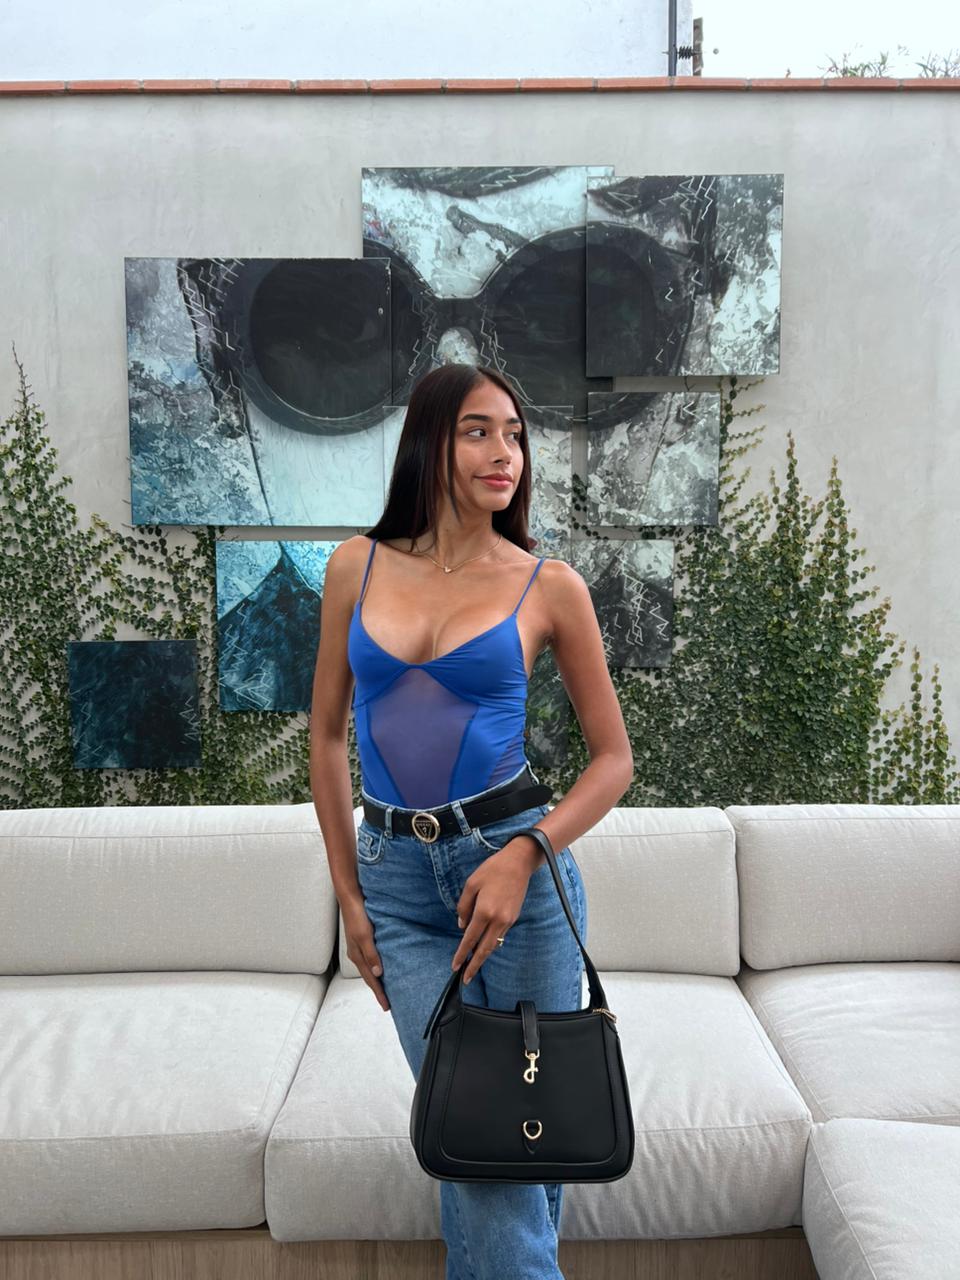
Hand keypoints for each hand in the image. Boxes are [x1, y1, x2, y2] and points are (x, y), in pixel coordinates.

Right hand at [341, 895, 389, 1011]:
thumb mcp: (365, 935)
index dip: (379, 993)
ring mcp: (359, 947)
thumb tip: (378, 973)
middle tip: (388, 1002)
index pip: (370, 980)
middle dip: (378, 989)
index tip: (387, 1006)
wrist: (350, 898)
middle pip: (369, 976)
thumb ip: (371, 954)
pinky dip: (377, 965)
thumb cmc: (357, 915)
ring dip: (378, 978)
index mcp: (357, 956)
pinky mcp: (362, 939)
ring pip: (370, 967)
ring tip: (387, 987)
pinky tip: (383, 965)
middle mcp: (357, 954)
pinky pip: (371, 957)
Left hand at [451, 839, 538, 984]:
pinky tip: (484, 946)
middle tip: (466, 978)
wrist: (518, 863)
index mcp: (484, 911)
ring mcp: (508, 920)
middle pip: (484, 949)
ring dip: (483, 956)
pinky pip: (500, 935)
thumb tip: (462, 926)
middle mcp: (498, 919)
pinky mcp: (513, 917)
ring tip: (473, 966)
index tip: (455, 966)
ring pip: (494, 944)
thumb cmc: (492, 870)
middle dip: (474, 965)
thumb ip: (463, 906)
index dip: (462, 954)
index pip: (470, 939)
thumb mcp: (471, 884)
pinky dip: (491, 943)